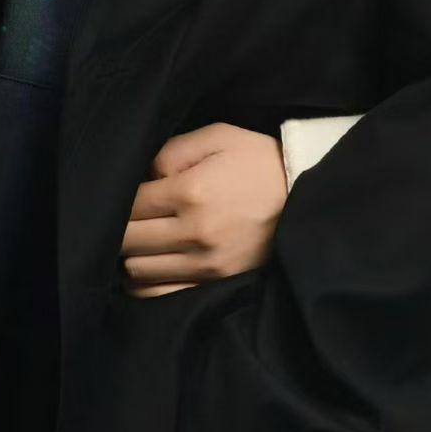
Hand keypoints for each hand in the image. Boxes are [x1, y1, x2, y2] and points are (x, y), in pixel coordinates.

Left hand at [120, 122, 286, 297]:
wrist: (306, 194)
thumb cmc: (258, 160)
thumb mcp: (218, 137)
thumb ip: (172, 151)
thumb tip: (144, 177)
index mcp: (191, 192)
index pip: (130, 206)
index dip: (124, 199)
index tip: (134, 194)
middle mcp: (195, 232)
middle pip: (128, 240)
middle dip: (124, 227)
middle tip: (134, 218)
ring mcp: (206, 263)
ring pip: (138, 270)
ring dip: (134, 255)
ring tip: (146, 240)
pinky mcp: (216, 282)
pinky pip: (160, 294)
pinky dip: (147, 283)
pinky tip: (154, 265)